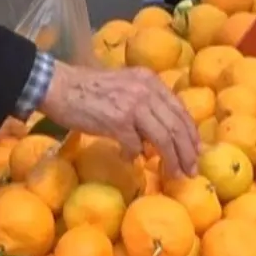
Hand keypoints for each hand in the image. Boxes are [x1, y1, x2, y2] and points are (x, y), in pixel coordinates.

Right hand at [39, 63, 200, 177]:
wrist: (60, 86)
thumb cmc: (88, 89)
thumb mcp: (125, 86)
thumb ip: (144, 104)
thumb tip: (157, 137)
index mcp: (150, 80)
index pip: (180, 110)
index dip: (191, 134)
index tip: (195, 152)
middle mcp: (146, 90)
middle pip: (177, 126)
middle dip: (187, 152)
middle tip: (191, 171)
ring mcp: (133, 105)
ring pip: (164, 138)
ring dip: (171, 160)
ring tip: (172, 174)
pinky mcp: (117, 121)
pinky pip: (135, 146)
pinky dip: (134, 156)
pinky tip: (128, 159)